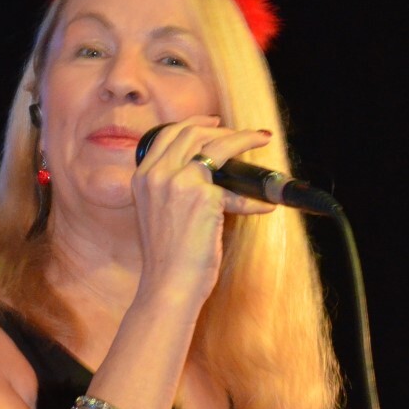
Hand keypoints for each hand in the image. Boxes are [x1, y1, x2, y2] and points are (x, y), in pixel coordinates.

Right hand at [130, 117, 274, 299]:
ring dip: (244, 140)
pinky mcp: (203, 198)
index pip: (168, 134)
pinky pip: (237, 190)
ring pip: (217, 146)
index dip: (195, 123)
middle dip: (223, 129)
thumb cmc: (167, 257)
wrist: (168, 285)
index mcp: (142, 176)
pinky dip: (255, 199)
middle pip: (193, 133)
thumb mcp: (157, 213)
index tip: (214, 123)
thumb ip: (171, 188)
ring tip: (261, 142)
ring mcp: (179, 182)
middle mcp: (157, 174)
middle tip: (245, 134)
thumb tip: (206, 173)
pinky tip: (266, 206)